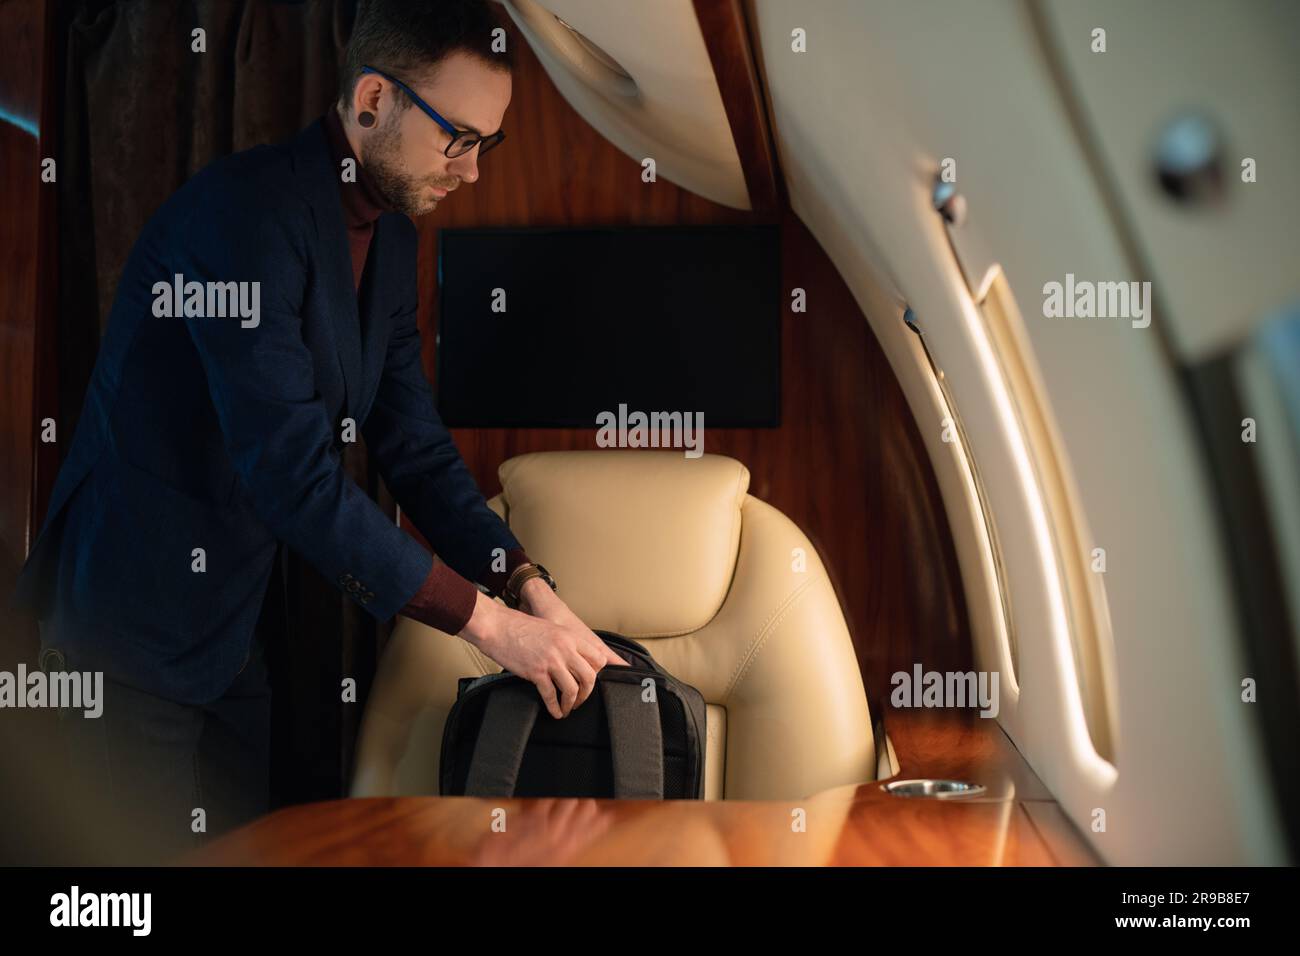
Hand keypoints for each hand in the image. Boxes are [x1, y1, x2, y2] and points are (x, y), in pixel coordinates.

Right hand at [457, 589, 626, 719]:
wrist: (496, 626)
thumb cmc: (518, 626)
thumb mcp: (550, 628)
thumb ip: (564, 642)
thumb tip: (573, 659)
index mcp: (570, 636)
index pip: (598, 658)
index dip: (597, 672)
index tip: (589, 681)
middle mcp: (564, 648)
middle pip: (589, 677)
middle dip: (587, 693)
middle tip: (580, 700)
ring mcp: (551, 661)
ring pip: (572, 689)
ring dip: (571, 703)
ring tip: (566, 708)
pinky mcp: (536, 672)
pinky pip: (551, 695)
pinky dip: (554, 707)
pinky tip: (555, 711)